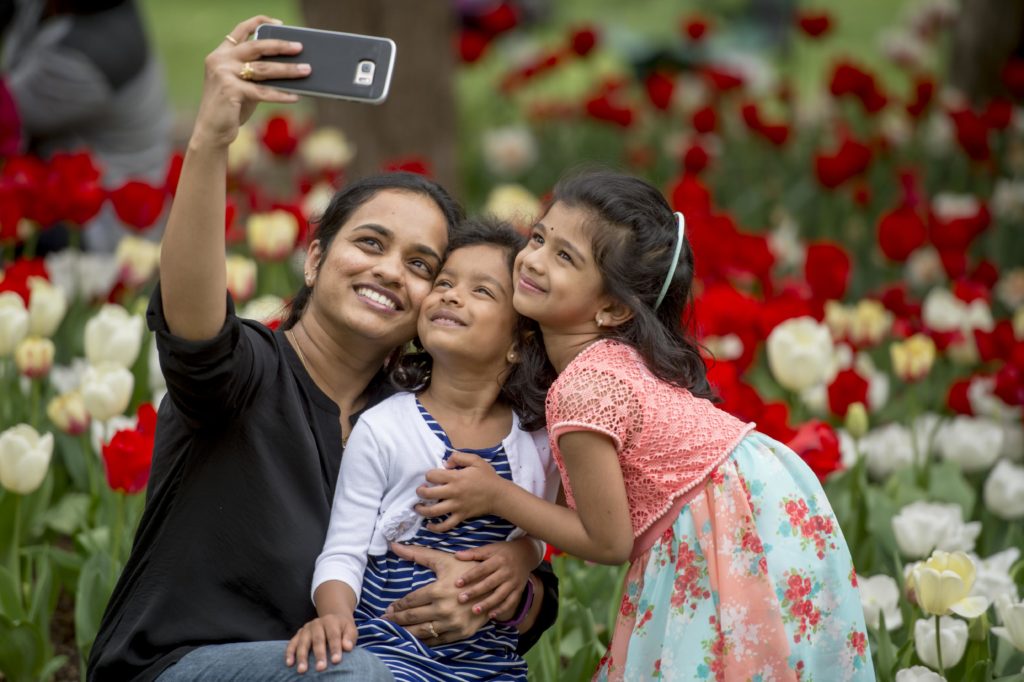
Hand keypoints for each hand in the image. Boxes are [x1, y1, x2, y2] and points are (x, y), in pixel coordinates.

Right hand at [193, 16, 308, 148]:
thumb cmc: (231, 108)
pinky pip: (262, 92)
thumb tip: (288, 67)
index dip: (260, 23)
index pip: (240, 30)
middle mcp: (220, 60)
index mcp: (221, 54)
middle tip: (299, 47)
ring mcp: (223, 74)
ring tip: (306, 70)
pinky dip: (281, 94)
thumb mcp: (243, 85)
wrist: (212, 131)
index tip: (279, 24)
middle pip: (256, 47)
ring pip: (263, 69)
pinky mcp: (230, 90)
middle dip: (280, 46)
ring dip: (288, 70)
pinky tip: (295, 96)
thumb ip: (256, 72)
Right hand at [285, 614, 357, 673]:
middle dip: (319, 654)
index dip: (335, 648)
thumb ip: (349, 637)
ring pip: (303, 642)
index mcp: (331, 621)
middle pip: (318, 639)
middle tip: (320, 668)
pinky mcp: (299, 634)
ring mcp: (306, 628)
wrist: (333, 619)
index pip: (333, 635)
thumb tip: (347, 647)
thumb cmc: (343, 629)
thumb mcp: (350, 629)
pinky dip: (290, 653)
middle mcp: (317, 623)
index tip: (336, 661)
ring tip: (302, 670)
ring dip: (302, 656)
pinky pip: (292, 643)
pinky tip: (289, 664)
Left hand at [383, 544, 487, 644]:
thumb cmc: (467, 569)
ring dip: (405, 633)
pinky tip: (415, 638)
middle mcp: (444, 609)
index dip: (397, 606)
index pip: (410, 601)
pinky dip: (424, 641)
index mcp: (438, 591)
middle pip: (412, 618)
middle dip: (396, 620)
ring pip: (422, 632)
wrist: (494, 585)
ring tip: (395, 632)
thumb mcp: (443, 559)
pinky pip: (437, 640)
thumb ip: (418, 553)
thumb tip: (394, 545)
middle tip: (385, 621)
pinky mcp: (461, 633)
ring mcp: (453, 623)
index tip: (389, 608)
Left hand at [414, 451, 501, 531]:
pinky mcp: (460, 516)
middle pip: (429, 494)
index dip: (428, 475)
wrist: (499, 495)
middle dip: (420, 492)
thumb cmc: (487, 476)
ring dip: (422, 510)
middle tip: (420, 491)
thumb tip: (445, 462)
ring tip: (417, 507)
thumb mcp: (475, 460)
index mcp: (456, 477)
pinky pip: (446, 525)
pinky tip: (429, 525)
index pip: (433, 476)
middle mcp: (453, 492)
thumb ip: (459, 457)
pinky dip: (436, 527)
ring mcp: (456, 506)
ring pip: (434, 511)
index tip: (430, 476)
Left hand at [452, 538, 538, 619]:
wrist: (526, 554)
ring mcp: (513, 582)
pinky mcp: (518, 590)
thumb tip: (456, 555)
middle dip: (475, 592)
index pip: (482, 569)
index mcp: (498, 560)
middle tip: (461, 599)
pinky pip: (511, 602)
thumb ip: (474, 553)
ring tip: (474, 610)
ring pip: (500, 595)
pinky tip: (490, 615)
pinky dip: (501, 609)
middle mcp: (506, 571)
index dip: (470, 576)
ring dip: (487, 603)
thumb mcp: (490, 548)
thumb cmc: (503, 551)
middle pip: (490, 583)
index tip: (457, 583)